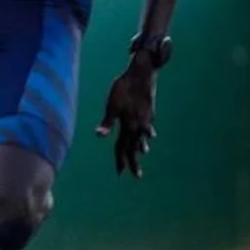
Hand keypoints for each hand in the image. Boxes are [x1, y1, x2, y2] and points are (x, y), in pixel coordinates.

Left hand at [96, 60, 156, 176]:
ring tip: (144, 152)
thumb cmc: (123, 88)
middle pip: (134, 146)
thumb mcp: (112, 105)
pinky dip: (148, 132)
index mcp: (128, 125)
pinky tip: (150, 134)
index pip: (122, 147)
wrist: (142, 74)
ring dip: (141, 145)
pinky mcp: (148, 110)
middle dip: (133, 160)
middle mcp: (138, 124)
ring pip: (142, 136)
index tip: (120, 173)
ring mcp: (145, 118)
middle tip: (137, 175)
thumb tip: (98, 136)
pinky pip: (148, 125)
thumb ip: (107, 122)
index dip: (120, 160)